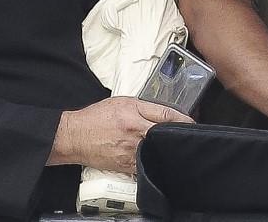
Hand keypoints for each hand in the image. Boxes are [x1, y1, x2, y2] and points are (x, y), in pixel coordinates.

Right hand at [51, 96, 191, 172]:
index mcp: (134, 116)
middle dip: (177, 135)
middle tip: (186, 135)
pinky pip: (145, 164)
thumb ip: (147, 107)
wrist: (74, 136)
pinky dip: (153, 160)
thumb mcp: (123, 102)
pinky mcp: (125, 165)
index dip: (183, 119)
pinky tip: (157, 157)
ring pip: (157, 151)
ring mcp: (130, 152)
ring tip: (173, 146)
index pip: (167, 116)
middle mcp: (134, 134)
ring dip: (166, 149)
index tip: (193, 122)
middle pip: (165, 135)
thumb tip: (167, 113)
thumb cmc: (97, 117)